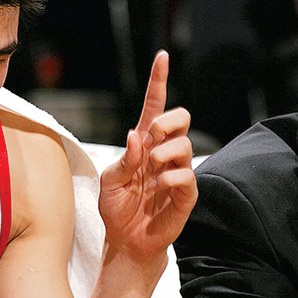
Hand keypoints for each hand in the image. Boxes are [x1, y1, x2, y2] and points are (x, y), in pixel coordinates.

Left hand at [98, 50, 197, 265]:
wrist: (126, 241)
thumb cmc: (117, 208)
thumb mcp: (110, 181)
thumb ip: (125, 158)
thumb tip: (138, 136)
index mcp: (144, 144)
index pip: (155, 106)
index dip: (158, 81)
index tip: (162, 57)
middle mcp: (164, 153)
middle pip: (181, 118)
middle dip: (168, 121)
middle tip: (152, 136)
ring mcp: (177, 171)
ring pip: (184, 144)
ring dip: (164, 153)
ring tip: (151, 172)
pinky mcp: (186, 193)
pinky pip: (187, 174)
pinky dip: (171, 177)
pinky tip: (158, 188)